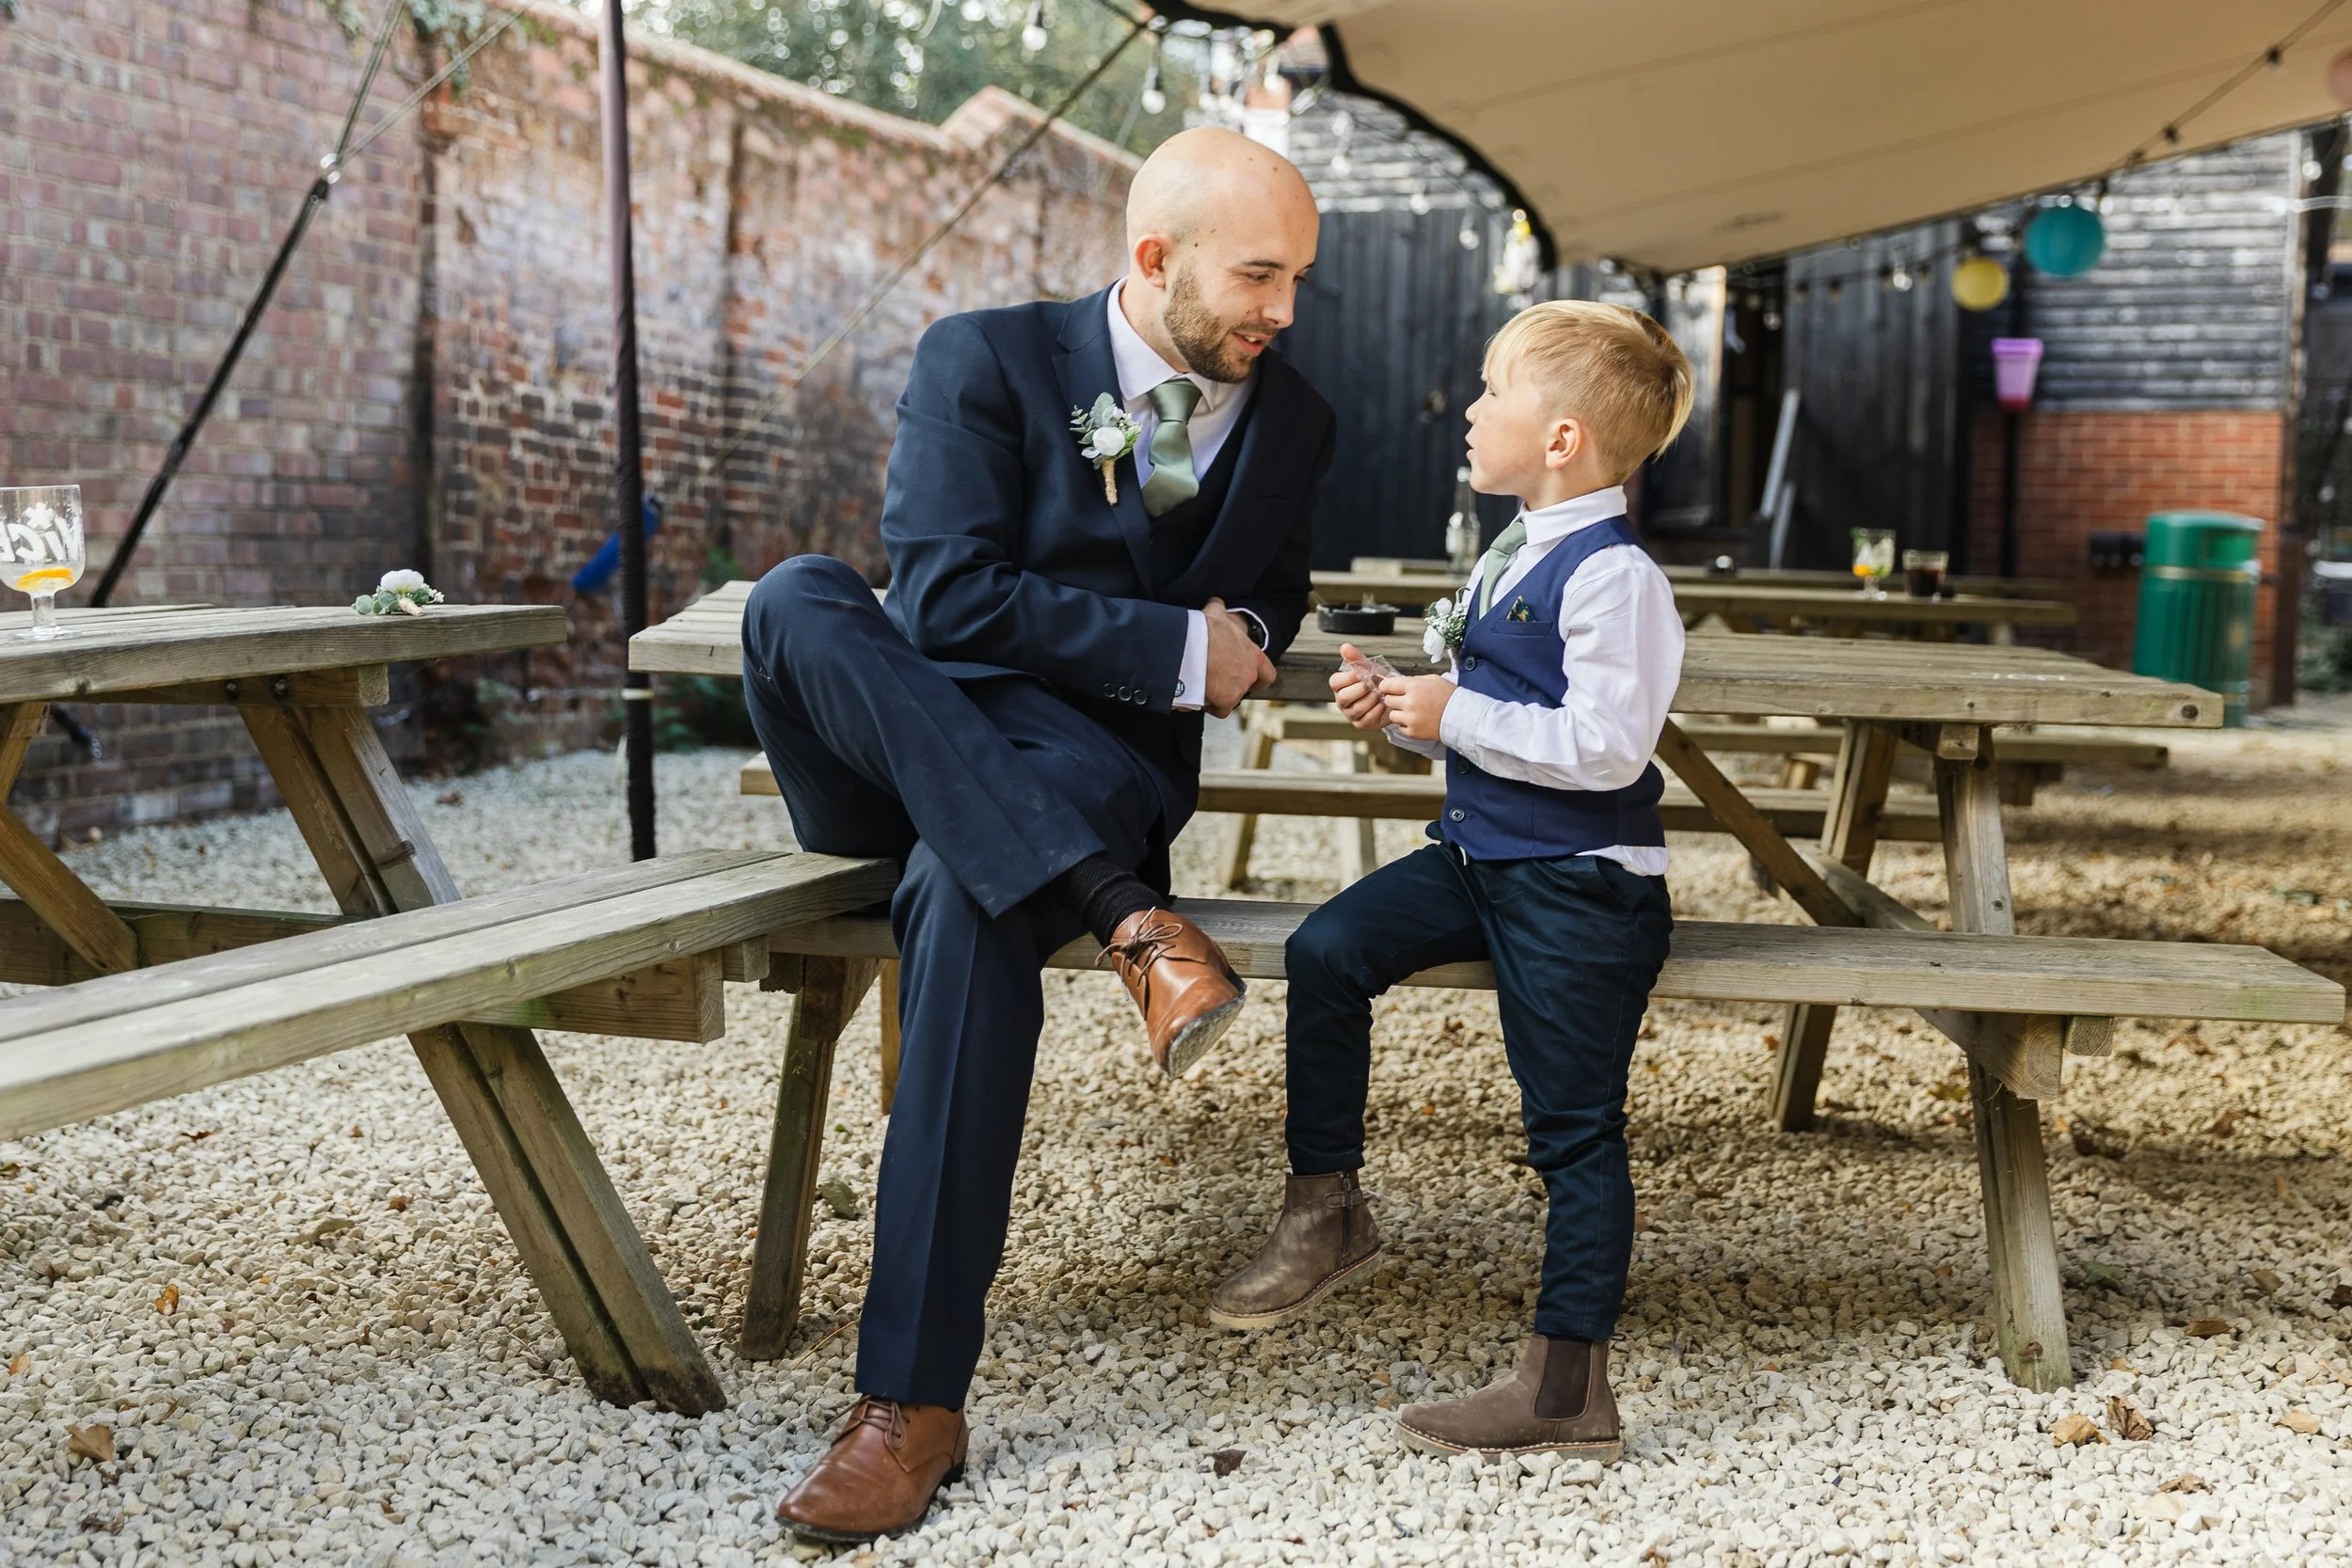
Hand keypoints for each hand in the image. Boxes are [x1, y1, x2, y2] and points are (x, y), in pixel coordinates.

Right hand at [1203, 596, 1274, 717]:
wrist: (1189, 647)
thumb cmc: (1204, 630)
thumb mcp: (1215, 615)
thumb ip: (1219, 609)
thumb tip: (1216, 602)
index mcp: (1253, 656)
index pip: (1267, 674)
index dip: (1258, 678)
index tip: (1250, 679)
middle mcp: (1249, 675)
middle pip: (1243, 688)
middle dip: (1231, 686)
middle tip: (1215, 679)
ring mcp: (1237, 690)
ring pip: (1229, 699)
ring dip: (1218, 695)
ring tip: (1202, 685)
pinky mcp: (1224, 702)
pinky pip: (1218, 710)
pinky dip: (1208, 705)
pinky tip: (1198, 696)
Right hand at [1329, 643, 1390, 730]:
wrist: (1393, 696)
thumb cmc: (1375, 681)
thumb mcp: (1367, 668)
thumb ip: (1355, 658)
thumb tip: (1344, 646)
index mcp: (1340, 686)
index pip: (1335, 682)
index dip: (1347, 678)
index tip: (1359, 674)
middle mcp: (1342, 701)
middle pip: (1343, 697)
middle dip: (1360, 689)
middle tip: (1371, 684)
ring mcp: (1351, 714)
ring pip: (1356, 709)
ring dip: (1370, 699)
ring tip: (1379, 693)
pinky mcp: (1361, 724)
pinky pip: (1367, 718)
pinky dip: (1377, 710)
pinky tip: (1382, 704)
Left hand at [1378, 674, 1455, 741]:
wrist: (1461, 716)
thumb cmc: (1449, 696)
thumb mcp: (1432, 679)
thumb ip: (1413, 680)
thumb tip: (1398, 682)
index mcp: (1413, 687)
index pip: (1386, 686)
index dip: (1387, 687)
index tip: (1389, 688)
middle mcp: (1409, 703)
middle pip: (1388, 700)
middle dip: (1394, 699)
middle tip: (1405, 700)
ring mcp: (1410, 719)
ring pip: (1392, 715)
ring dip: (1399, 713)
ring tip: (1412, 711)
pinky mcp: (1412, 731)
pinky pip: (1400, 726)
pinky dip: (1406, 724)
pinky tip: (1418, 719)